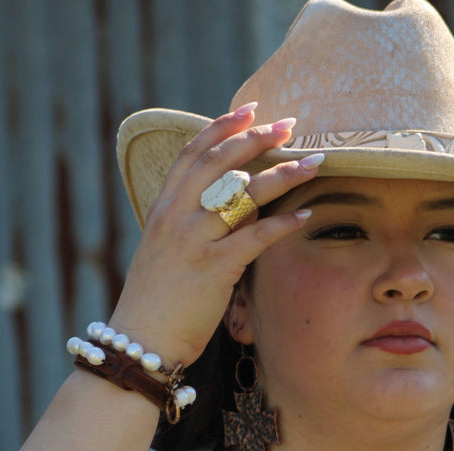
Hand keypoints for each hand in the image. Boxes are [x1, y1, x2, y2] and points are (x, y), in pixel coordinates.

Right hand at [108, 104, 321, 366]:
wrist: (140, 339)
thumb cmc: (156, 299)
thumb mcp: (167, 251)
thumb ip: (194, 224)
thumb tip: (235, 206)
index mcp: (163, 207)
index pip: (194, 153)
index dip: (223, 126)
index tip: (250, 110)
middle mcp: (177, 216)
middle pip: (222, 161)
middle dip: (259, 138)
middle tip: (289, 124)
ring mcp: (195, 240)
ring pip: (245, 194)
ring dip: (283, 174)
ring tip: (313, 162)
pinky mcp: (214, 268)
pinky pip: (255, 237)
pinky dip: (283, 224)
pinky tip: (305, 216)